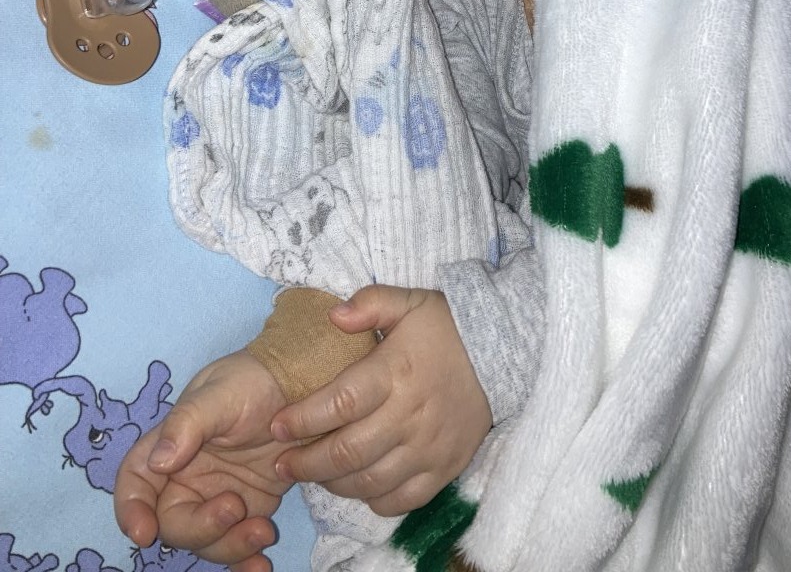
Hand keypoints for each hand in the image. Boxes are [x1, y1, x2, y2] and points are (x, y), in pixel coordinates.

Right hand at [114, 350, 294, 571]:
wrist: (301, 385)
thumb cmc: (253, 380)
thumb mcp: (220, 392)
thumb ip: (188, 423)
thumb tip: (159, 462)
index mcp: (171, 446)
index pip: (136, 481)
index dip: (131, 510)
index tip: (144, 532)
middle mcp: (188, 478)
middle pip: (171, 523)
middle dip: (198, 528)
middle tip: (234, 508)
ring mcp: (216, 496)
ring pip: (205, 541)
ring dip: (229, 545)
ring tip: (263, 529)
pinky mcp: (247, 510)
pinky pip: (236, 545)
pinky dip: (244, 560)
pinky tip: (260, 565)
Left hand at [271, 286, 491, 516]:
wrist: (503, 351)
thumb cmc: (446, 326)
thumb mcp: (408, 301)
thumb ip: (369, 303)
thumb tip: (332, 316)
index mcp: (394, 373)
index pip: (338, 404)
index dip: (302, 419)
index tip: (276, 425)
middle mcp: (410, 415)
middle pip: (347, 452)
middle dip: (306, 462)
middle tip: (282, 462)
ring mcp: (429, 448)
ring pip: (370, 482)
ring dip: (333, 484)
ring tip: (313, 475)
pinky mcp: (445, 469)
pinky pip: (401, 500)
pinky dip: (373, 499)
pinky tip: (357, 485)